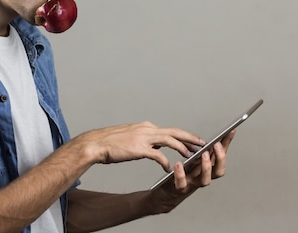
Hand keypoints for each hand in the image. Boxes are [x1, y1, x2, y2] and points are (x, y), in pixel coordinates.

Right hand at [76, 121, 204, 171]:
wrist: (95, 144)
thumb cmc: (110, 144)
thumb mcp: (131, 138)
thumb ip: (145, 141)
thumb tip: (155, 148)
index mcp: (145, 127)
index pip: (169, 131)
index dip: (183, 136)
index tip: (193, 140)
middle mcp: (146, 129)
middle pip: (174, 132)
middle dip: (189, 137)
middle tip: (202, 143)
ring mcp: (143, 138)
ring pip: (169, 140)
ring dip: (182, 147)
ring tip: (192, 155)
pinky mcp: (138, 148)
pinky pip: (157, 155)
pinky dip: (165, 161)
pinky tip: (168, 169)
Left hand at [149, 130, 234, 213]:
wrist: (167, 193)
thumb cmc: (182, 175)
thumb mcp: (194, 161)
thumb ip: (204, 151)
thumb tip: (213, 135)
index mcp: (207, 169)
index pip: (221, 157)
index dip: (227, 145)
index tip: (230, 131)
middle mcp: (203, 178)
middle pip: (218, 171)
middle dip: (220, 158)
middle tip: (216, 145)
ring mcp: (192, 184)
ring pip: (205, 180)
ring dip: (206, 167)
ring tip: (203, 154)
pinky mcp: (179, 189)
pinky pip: (182, 184)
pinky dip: (181, 175)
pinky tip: (179, 164)